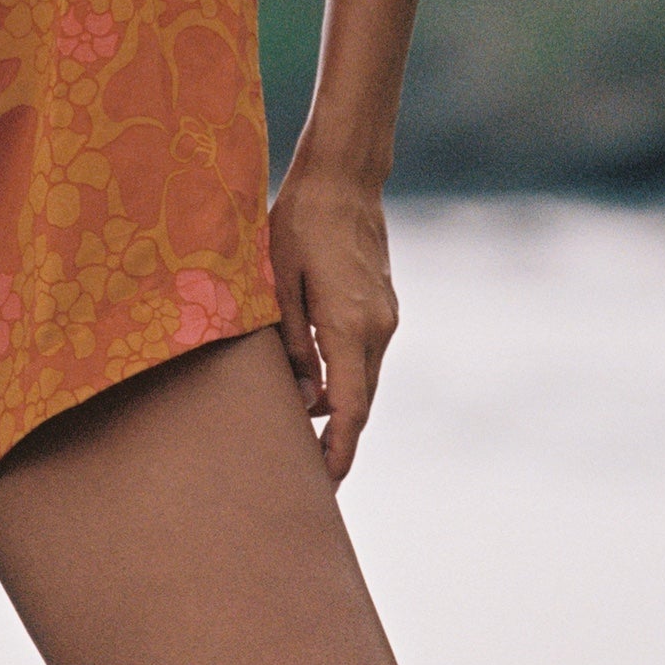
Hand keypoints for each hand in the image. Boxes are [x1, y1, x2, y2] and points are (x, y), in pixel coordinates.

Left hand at [267, 161, 398, 486]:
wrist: (345, 178)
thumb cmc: (300, 221)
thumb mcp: (280, 278)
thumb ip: (291, 340)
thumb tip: (300, 394)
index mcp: (348, 325)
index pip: (350, 409)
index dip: (338, 451)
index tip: (325, 486)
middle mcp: (376, 328)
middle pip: (360, 403)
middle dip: (338, 440)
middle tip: (307, 476)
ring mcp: (385, 317)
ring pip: (363, 380)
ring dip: (339, 407)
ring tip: (301, 432)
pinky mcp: (383, 305)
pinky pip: (364, 356)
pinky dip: (344, 377)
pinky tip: (313, 382)